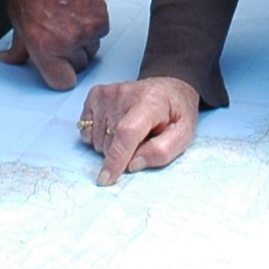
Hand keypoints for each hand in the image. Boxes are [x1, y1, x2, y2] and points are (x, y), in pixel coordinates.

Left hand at [0, 0, 108, 89]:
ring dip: (82, 44)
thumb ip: (18, 44)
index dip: (58, 76)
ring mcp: (86, 31)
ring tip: (68, 23)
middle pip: (77, 68)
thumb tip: (10, 58)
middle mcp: (66, 42)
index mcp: (42, 45)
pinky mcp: (101, 19)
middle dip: (69, 58)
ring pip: (90, 51)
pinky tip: (79, 13)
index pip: (60, 82)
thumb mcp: (16, 16)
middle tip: (58, 40)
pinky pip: (100, 34)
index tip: (55, 69)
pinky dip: (92, 29)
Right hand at [77, 75, 200, 184]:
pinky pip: (86, 129)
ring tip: (131, 135)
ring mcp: (108, 93)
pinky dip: (96, 137)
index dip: (116, 158)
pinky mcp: (96, 95)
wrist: (169, 90)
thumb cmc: (176, 115)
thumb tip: (133, 165)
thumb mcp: (183, 135)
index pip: (127, 132)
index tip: (107, 179)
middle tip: (141, 143)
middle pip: (110, 140)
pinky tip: (113, 130)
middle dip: (122, 154)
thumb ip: (162, 152)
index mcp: (151, 102)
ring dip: (110, 146)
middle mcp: (125, 94)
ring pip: (97, 138)